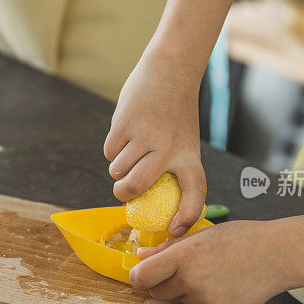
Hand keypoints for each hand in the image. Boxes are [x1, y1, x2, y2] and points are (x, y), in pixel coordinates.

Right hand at [104, 53, 206, 236]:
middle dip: (122, 194)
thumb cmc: (175, 114)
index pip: (194, 195)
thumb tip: (140, 200)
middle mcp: (169, 150)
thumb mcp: (183, 141)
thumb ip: (169, 167)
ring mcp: (145, 137)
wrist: (170, 72)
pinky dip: (111, 149)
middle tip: (121, 191)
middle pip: (135, 187)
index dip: (186, 219)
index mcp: (190, 157)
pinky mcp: (125, 124)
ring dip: (117, 166)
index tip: (173, 231)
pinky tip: (124, 134)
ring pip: (118, 170)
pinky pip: (109, 152)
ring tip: (128, 150)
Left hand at [129, 220, 303, 303]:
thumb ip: (167, 248)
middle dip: (161, 284)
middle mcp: (192, 281)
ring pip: (179, 301)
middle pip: (156, 293)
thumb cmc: (240, 239)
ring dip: (186, 291)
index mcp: (184, 256)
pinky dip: (206, 300)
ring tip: (211, 273)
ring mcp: (206, 300)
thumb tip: (140, 256)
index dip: (138, 276)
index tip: (142, 273)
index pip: (142, 276)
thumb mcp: (201, 235)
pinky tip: (224, 285)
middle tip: (180, 271)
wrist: (279, 255)